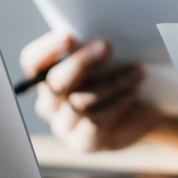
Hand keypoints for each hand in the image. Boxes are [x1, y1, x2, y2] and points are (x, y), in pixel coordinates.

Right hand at [19, 31, 160, 151]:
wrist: (143, 111)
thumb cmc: (121, 75)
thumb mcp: (108, 58)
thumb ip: (95, 47)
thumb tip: (99, 37)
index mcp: (48, 75)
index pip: (33, 61)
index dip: (47, 48)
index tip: (69, 35)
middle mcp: (50, 102)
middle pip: (55, 82)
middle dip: (81, 62)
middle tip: (107, 46)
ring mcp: (63, 125)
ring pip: (79, 102)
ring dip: (111, 83)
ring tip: (136, 70)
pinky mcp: (83, 142)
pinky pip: (95, 121)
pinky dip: (117, 102)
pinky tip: (133, 90)